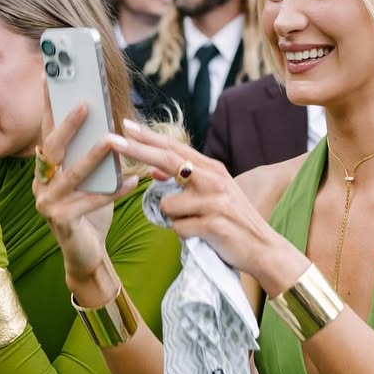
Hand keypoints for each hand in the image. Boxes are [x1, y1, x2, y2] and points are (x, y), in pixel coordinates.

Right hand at [33, 82, 137, 300]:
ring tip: (111, 140)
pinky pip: (90, 202)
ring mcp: (48, 204)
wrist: (87, 255)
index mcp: (45, 171)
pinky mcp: (62, 222)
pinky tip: (131, 183)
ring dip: (92, 156)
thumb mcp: (90, 180)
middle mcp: (40, 185)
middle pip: (52, 148)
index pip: (46, 132)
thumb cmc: (89, 213)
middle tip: (86, 103)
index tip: (52, 76)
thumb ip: (92, 155)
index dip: (49, 105)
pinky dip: (112, 192)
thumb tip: (110, 124)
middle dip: (68, 124)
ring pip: (71, 174)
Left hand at [109, 120, 302, 290]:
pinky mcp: (213, 223)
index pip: (174, 148)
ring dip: (175, 220)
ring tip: (196, 225)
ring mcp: (214, 200)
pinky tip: (203, 237)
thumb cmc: (232, 222)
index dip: (148, 137)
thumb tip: (153, 171)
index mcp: (212, 169)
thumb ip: (184, 181)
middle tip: (111, 140)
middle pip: (167, 160)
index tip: (125, 125)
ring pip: (169, 206)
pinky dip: (185, 236)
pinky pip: (179, 229)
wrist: (262, 248)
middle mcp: (213, 179)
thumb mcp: (211, 195)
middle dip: (136, 150)